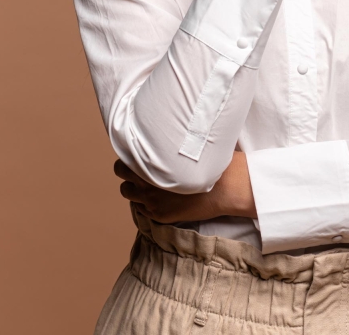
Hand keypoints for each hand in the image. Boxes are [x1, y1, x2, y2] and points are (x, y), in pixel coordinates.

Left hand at [114, 152, 256, 222]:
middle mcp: (146, 181)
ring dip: (134, 186)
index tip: (138, 154)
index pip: (125, 157)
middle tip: (140, 168)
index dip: (131, 155)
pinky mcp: (159, 214)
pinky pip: (139, 208)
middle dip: (128, 170)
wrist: (228, 188)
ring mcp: (151, 200)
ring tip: (148, 182)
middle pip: (120, 173)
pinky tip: (158, 196)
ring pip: (126, 192)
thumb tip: (164, 134)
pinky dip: (144, 202)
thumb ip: (170, 145)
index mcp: (152, 161)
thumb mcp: (190, 145)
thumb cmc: (212, 162)